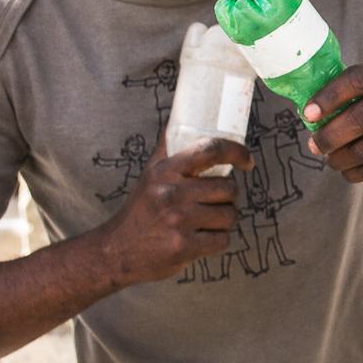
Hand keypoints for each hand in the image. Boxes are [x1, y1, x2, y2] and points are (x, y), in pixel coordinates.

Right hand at [99, 137, 250, 286]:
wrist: (115, 251)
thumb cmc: (141, 209)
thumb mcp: (150, 173)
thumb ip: (169, 146)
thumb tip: (182, 111)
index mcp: (164, 170)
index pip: (210, 150)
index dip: (236, 152)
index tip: (247, 161)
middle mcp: (170, 193)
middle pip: (228, 188)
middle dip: (227, 196)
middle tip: (212, 201)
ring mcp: (178, 221)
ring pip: (230, 215)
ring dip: (223, 220)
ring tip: (203, 221)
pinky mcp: (183, 247)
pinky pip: (223, 240)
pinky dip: (216, 241)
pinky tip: (199, 239)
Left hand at [304, 59, 362, 182]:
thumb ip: (343, 96)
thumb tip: (308, 114)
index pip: (358, 79)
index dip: (329, 97)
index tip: (308, 114)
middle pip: (362, 117)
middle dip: (331, 135)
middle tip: (314, 146)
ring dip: (341, 158)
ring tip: (330, 160)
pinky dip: (356, 172)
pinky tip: (347, 170)